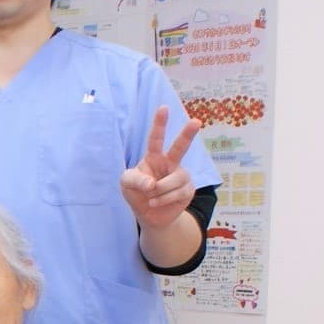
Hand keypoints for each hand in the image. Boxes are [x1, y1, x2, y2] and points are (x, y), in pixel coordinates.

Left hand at [119, 105, 200, 229]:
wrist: (150, 215)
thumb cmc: (137, 194)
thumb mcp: (127, 184)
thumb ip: (135, 180)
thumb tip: (153, 183)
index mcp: (154, 158)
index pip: (156, 139)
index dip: (159, 124)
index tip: (163, 108)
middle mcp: (170, 163)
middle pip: (180, 147)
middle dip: (188, 134)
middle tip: (196, 122)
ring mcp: (181, 176)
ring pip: (173, 180)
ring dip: (159, 191)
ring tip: (151, 197)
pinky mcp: (188, 190)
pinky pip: (177, 193)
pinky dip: (163, 200)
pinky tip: (157, 202)